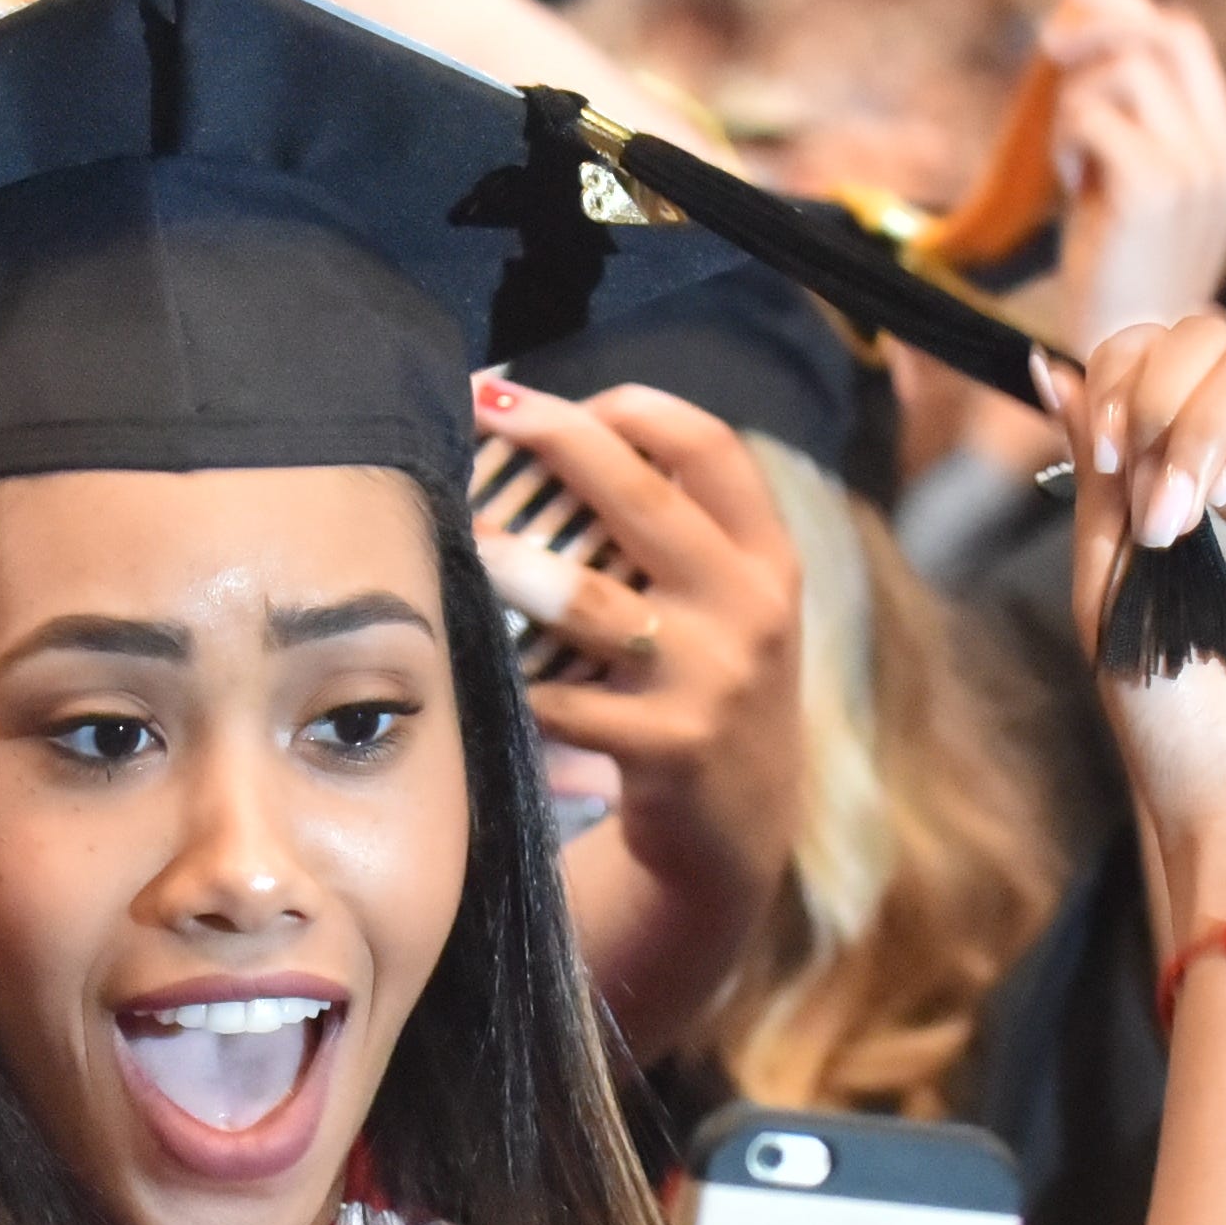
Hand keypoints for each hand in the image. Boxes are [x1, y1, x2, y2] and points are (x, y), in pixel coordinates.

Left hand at [471, 375, 805, 1032]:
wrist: (744, 828)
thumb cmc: (707, 687)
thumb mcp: (728, 604)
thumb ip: (674, 532)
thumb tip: (556, 437)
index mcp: (764, 556)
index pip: (710, 448)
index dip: (632, 406)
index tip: (554, 397)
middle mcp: (748, 607)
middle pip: (643, 499)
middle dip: (555, 439)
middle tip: (483, 407)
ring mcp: (709, 680)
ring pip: (591, 602)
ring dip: (513, 564)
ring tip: (461, 536)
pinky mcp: (666, 748)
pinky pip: (565, 702)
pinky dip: (514, 680)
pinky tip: (470, 660)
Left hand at [1030, 0, 1225, 351]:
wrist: (1129, 359)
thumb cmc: (1114, 271)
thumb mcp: (1119, 174)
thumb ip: (1112, 97)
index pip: (1182, 36)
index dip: (1124, 0)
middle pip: (1166, 31)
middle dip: (1097, 22)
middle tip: (1046, 48)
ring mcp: (1201, 167)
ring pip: (1124, 68)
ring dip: (1074, 101)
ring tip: (1071, 161)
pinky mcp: (1159, 185)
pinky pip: (1094, 113)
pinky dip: (1067, 139)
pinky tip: (1071, 185)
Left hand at [1051, 311, 1225, 908]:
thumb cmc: (1168, 708)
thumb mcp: (1103, 573)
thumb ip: (1091, 468)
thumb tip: (1044, 364)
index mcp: (1174, 469)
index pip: (1152, 351)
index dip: (1117, 373)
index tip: (1098, 452)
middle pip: (1211, 336)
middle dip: (1156, 389)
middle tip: (1137, 485)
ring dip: (1204, 417)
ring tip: (1183, 512)